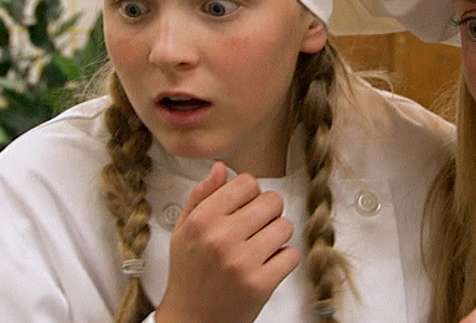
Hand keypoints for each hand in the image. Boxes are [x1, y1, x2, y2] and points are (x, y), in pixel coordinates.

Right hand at [155, 161, 299, 322]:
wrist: (192, 321)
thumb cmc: (189, 275)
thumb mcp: (184, 231)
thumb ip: (201, 196)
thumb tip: (221, 168)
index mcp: (202, 220)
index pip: (247, 182)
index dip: (249, 194)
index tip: (244, 207)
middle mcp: (221, 238)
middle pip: (272, 201)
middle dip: (267, 213)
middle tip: (255, 229)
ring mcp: (242, 261)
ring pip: (285, 226)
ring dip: (277, 236)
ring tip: (259, 248)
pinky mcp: (261, 283)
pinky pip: (292, 255)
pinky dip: (283, 260)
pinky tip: (266, 265)